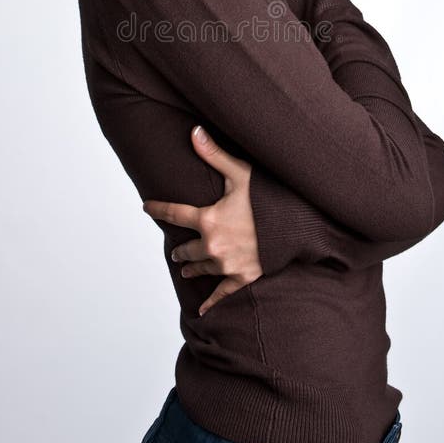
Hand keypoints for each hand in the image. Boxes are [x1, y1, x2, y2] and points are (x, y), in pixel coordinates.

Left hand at [142, 125, 262, 315]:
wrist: (297, 229)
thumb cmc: (270, 199)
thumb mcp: (241, 173)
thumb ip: (214, 154)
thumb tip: (194, 131)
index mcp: (208, 219)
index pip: (174, 213)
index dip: (157, 209)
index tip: (146, 207)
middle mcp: (212, 245)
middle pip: (185, 248)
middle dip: (180, 248)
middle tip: (176, 249)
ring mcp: (226, 264)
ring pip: (199, 268)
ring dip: (191, 267)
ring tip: (186, 268)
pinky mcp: (242, 278)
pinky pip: (221, 293)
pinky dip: (211, 302)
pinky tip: (201, 311)